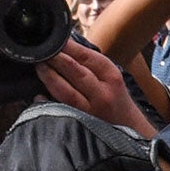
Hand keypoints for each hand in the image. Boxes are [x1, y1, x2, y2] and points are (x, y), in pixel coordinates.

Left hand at [38, 39, 156, 136]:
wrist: (131, 130)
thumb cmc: (115, 100)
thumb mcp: (110, 78)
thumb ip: (90, 64)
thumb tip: (62, 46)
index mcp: (111, 77)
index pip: (87, 57)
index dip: (68, 47)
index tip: (55, 40)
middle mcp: (102, 94)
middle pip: (76, 72)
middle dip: (56, 59)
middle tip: (42, 52)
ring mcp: (91, 111)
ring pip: (66, 91)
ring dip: (50, 77)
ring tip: (39, 67)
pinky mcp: (81, 124)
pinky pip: (60, 110)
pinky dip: (47, 101)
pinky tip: (38, 95)